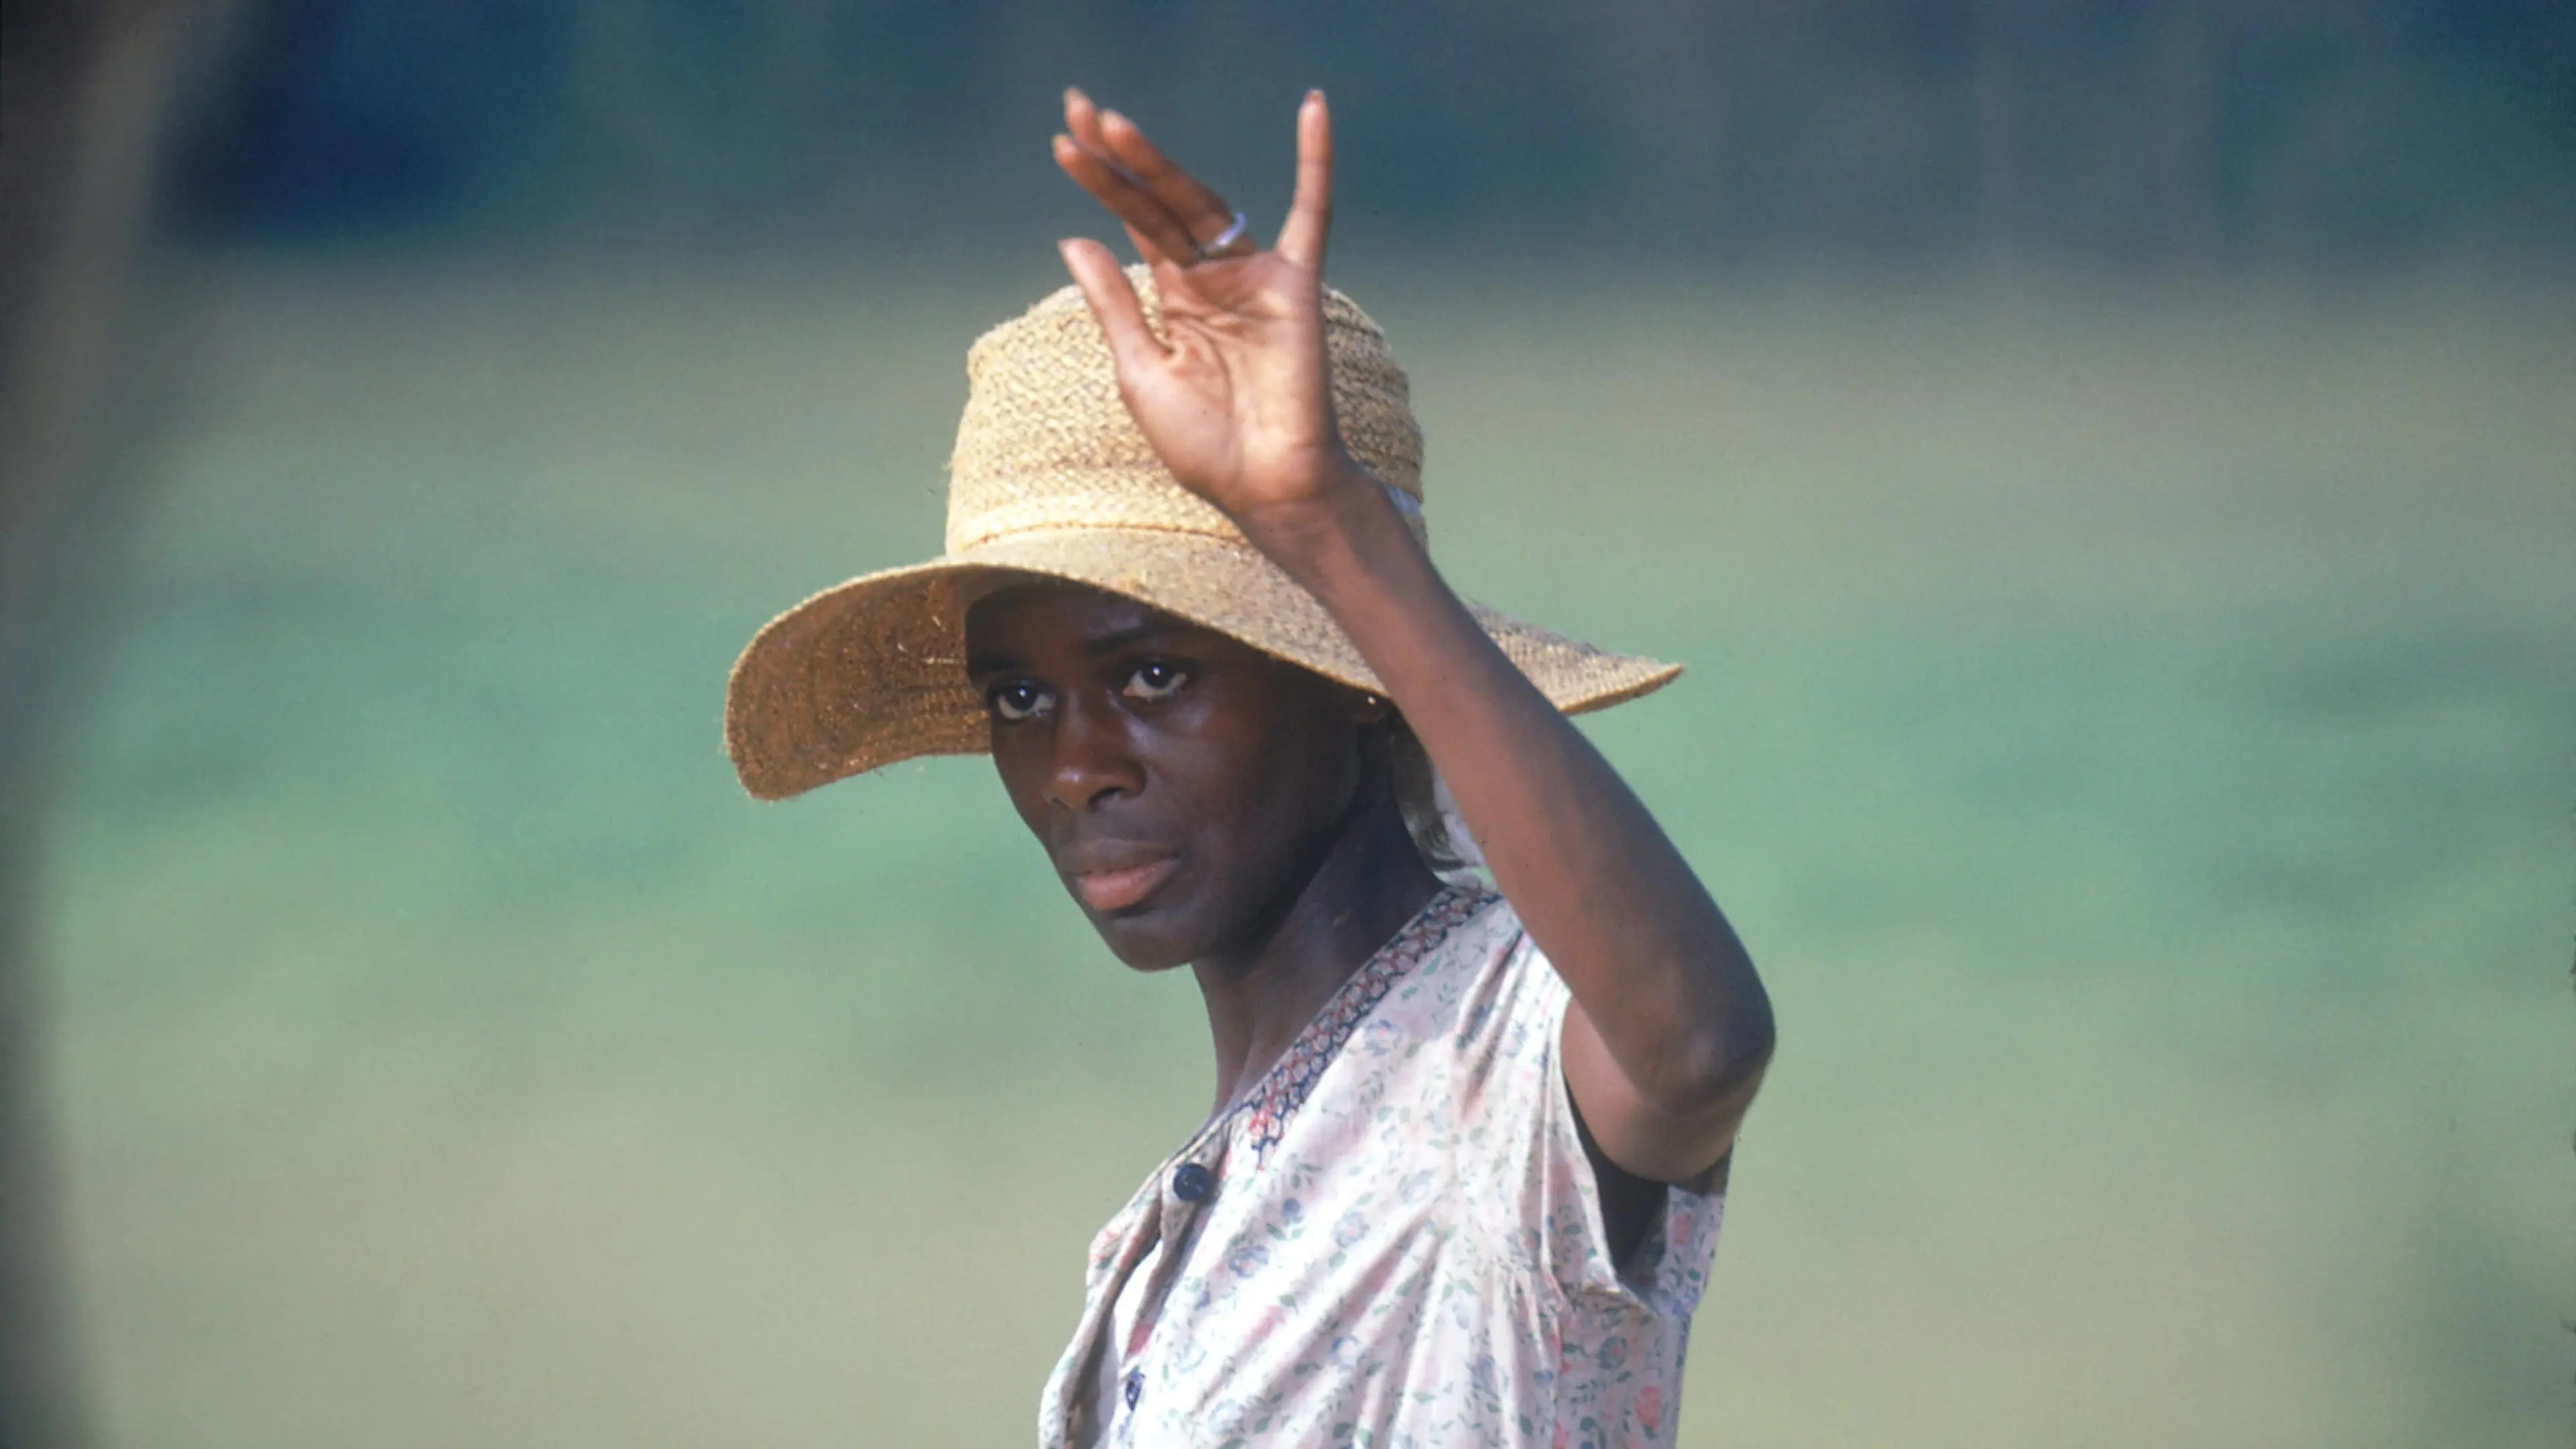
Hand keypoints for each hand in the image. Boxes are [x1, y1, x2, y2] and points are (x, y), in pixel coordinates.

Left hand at [1051, 87, 1369, 544]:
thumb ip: (1114, 304)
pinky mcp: (1297, 288)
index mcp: (1178, 298)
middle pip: (1161, 202)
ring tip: (1113, 125)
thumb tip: (1074, 237)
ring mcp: (1256, 279)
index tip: (1063, 142)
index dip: (1102, 183)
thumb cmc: (1205, 446)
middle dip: (1120, 159)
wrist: (1265, 489)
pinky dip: (1317, 162)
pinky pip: (1312, 215)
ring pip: (1205, 204)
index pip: (1135, 224)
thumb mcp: (1141, 371)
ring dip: (1160, 163)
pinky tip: (1313, 109)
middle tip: (1078, 108)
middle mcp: (1216, 279)